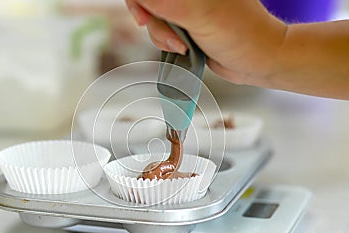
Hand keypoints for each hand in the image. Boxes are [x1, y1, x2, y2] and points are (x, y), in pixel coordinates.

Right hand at [125, 0, 286, 85]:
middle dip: (155, 23)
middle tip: (173, 38)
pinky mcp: (185, 23)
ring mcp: (187, 7)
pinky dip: (167, 42)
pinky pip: (161, 30)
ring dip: (163, 36)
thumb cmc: (242, 35)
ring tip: (185, 45)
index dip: (140, 0)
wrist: (257, 60)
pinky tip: (185, 48)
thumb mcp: (202, 16)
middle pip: (150, 1)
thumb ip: (168, 3)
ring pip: (154, 17)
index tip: (144, 17)